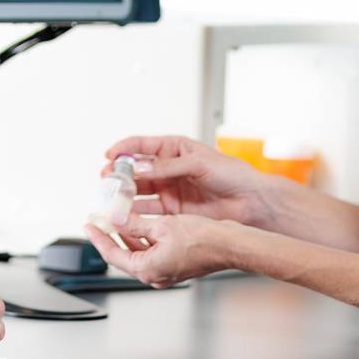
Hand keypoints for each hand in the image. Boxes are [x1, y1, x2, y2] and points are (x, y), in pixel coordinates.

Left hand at [83, 212, 242, 288]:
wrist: (230, 245)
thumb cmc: (204, 239)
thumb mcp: (163, 226)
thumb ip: (135, 223)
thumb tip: (116, 219)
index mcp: (148, 269)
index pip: (113, 254)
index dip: (98, 238)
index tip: (88, 226)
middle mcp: (155, 275)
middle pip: (124, 255)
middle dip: (111, 236)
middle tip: (100, 221)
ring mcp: (165, 272)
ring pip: (138, 252)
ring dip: (128, 235)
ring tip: (119, 218)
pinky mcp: (175, 266)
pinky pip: (152, 252)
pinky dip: (143, 238)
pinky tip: (142, 222)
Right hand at [102, 134, 276, 227]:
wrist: (251, 202)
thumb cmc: (232, 175)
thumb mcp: (198, 164)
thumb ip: (166, 167)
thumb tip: (139, 169)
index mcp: (175, 149)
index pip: (142, 146)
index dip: (123, 149)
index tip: (109, 155)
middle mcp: (169, 169)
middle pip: (136, 170)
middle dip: (119, 174)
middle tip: (106, 180)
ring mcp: (171, 190)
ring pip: (140, 191)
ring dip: (124, 194)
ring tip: (111, 198)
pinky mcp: (174, 210)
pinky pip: (149, 209)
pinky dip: (136, 211)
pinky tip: (126, 212)